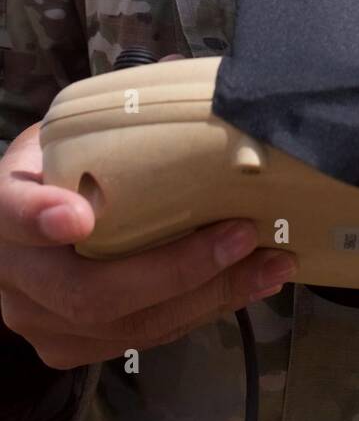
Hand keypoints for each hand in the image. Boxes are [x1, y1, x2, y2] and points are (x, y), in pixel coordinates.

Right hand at [0, 118, 296, 370]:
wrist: (17, 232)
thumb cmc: (51, 173)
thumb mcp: (64, 136)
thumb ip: (111, 114)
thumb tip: (179, 72)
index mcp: (2, 209)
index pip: (13, 214)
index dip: (43, 217)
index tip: (79, 217)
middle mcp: (15, 276)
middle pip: (89, 291)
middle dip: (176, 269)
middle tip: (240, 235)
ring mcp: (41, 321)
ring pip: (127, 326)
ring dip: (210, 296)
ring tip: (270, 264)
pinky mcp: (71, 348)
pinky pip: (144, 338)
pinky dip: (204, 310)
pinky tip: (249, 284)